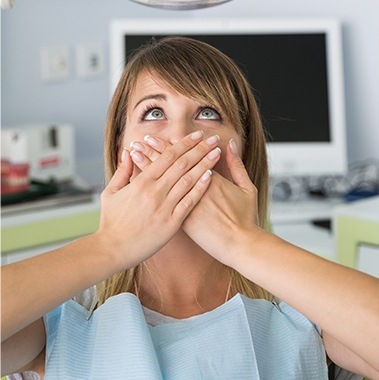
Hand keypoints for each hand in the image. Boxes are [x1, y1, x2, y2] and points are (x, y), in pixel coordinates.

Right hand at [96, 131, 221, 268]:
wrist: (112, 249)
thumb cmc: (111, 222)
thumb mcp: (111, 192)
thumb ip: (122, 171)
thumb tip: (128, 152)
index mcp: (141, 182)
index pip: (167, 156)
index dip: (184, 144)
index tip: (197, 136)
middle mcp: (155, 191)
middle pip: (182, 164)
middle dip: (200, 149)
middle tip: (213, 139)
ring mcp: (164, 207)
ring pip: (188, 180)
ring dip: (204, 164)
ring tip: (216, 153)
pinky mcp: (171, 223)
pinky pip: (189, 202)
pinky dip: (200, 188)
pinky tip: (210, 177)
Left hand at [131, 136, 261, 267]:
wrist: (240, 245)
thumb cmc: (246, 218)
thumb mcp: (247, 188)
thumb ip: (236, 165)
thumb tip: (229, 145)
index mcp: (210, 179)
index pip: (184, 157)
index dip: (168, 146)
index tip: (153, 137)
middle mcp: (194, 190)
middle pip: (169, 166)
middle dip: (153, 152)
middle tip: (139, 141)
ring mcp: (186, 206)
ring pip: (162, 182)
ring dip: (147, 166)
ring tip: (135, 154)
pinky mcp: (181, 221)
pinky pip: (161, 202)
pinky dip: (151, 192)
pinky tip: (139, 182)